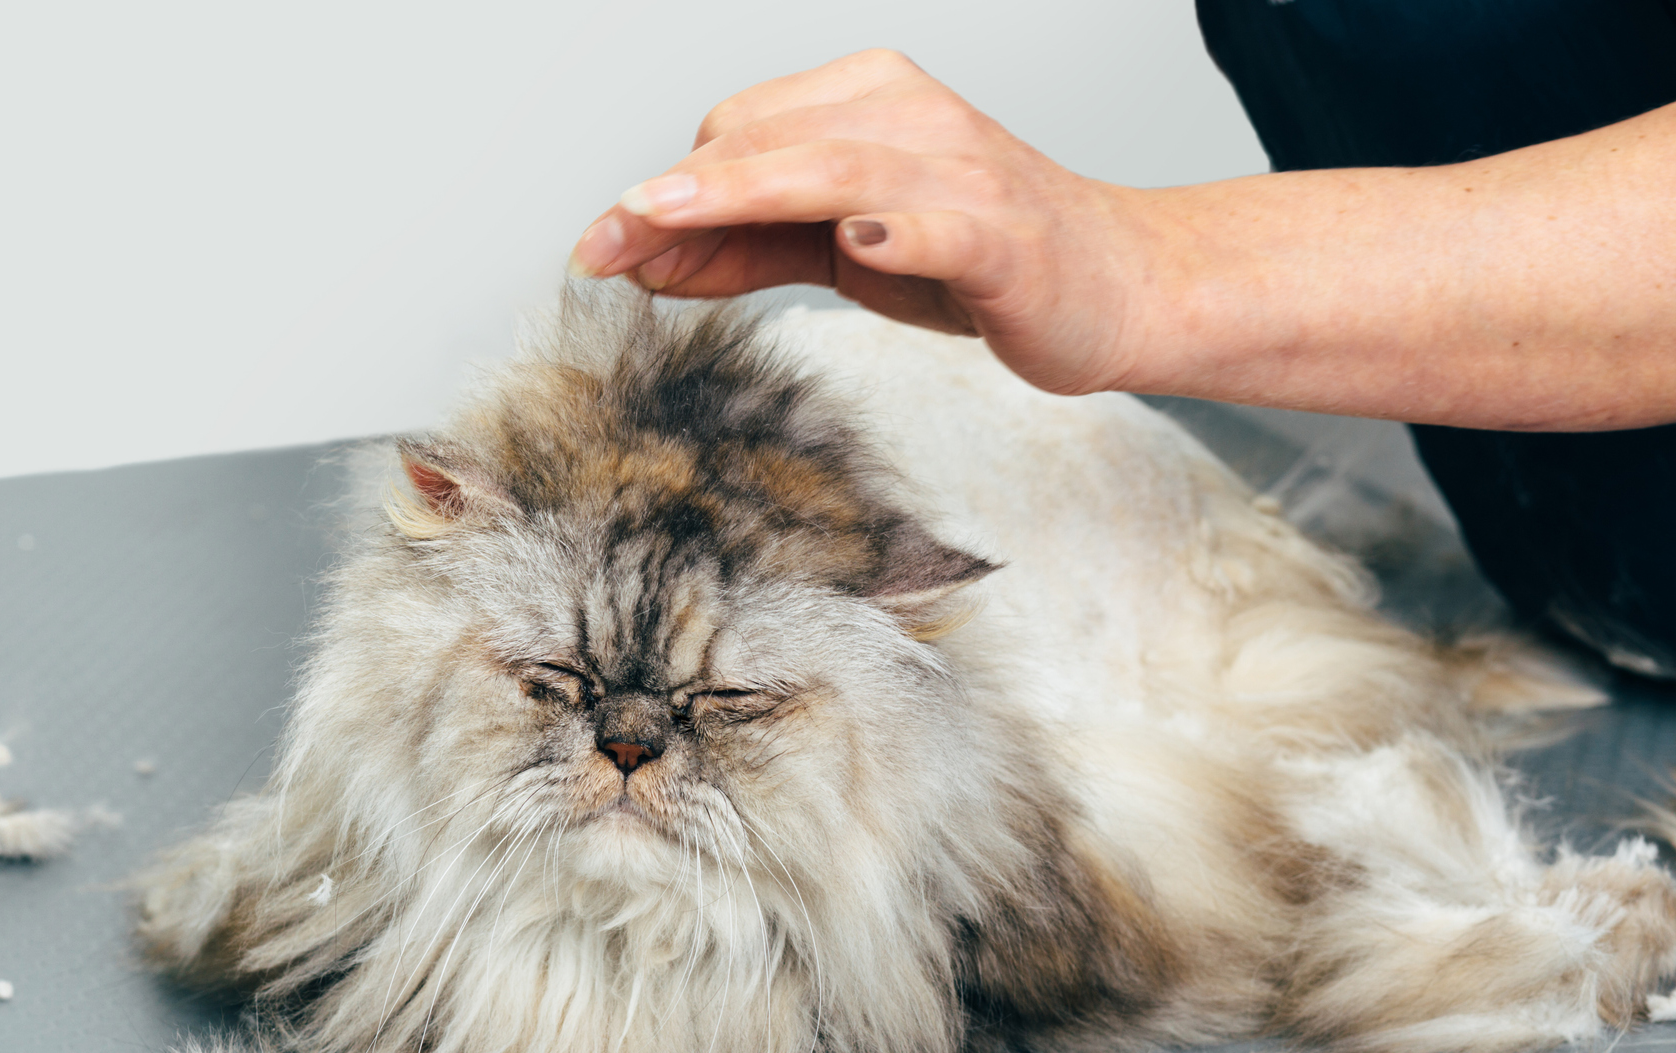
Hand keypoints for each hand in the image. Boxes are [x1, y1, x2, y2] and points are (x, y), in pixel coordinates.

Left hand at [567, 49, 1164, 397]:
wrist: (1115, 286)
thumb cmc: (976, 258)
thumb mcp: (840, 250)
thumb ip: (744, 250)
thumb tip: (640, 259)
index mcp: (868, 102)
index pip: (739, 129)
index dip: (668, 190)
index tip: (602, 244)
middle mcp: (910, 118)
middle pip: (768, 140)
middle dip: (677, 195)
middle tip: (601, 245)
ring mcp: (962, 174)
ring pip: (834, 169)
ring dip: (742, 194)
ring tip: (666, 219)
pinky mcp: (1005, 237)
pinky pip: (942, 225)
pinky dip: (898, 231)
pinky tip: (860, 243)